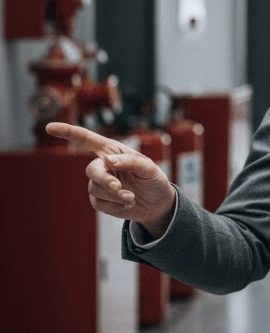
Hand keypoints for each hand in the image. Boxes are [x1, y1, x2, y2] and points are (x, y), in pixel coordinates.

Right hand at [46, 122, 176, 238]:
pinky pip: (100, 203)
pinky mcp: (99, 200)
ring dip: (116, 195)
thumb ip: (130, 161)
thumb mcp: (149, 168)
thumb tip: (108, 160)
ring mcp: (99, 183)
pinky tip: (128, 202)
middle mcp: (103, 165)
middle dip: (105, 180)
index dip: (68, 132)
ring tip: (132, 196)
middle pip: (91, 170)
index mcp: (112, 151)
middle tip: (119, 188)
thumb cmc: (153, 180)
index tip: (49, 127)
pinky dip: (116, 205)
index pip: (87, 139)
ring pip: (96, 189)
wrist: (157, 204)